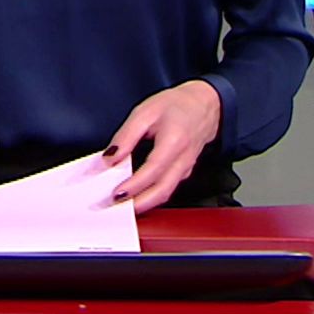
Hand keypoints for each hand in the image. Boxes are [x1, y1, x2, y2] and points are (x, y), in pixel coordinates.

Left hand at [101, 80, 221, 213]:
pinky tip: (135, 196)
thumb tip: (110, 158)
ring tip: (121, 206)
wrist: (203, 105)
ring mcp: (186, 168)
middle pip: (162, 190)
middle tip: (115, 208)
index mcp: (175, 141)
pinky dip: (151, 197)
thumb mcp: (145, 112)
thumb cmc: (176, 106)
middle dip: (138, 204)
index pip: (153, 169)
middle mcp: (183, 159)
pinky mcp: (184, 173)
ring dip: (144, 204)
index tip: (116, 193)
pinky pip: (167, 189)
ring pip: (165, 193)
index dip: (135, 184)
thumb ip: (126, 136)